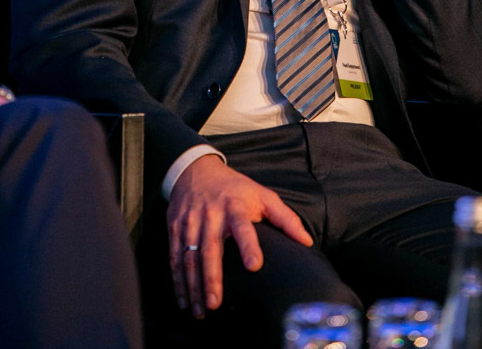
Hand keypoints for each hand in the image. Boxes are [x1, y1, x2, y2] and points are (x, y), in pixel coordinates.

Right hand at [167, 154, 312, 318]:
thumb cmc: (236, 188)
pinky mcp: (175, 227)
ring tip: (200, 311)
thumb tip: (307, 242)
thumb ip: (285, 218)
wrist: (197, 169)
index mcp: (235, 206)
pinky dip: (178, 280)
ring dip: (193, 286)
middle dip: (212, 278)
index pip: (243, 226)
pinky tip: (184, 301)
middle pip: (211, 248)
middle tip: (216, 304)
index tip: (254, 266)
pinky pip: (174, 257)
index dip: (248, 245)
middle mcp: (211, 213)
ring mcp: (191, 221)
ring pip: (189, 256)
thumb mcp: (262, 195)